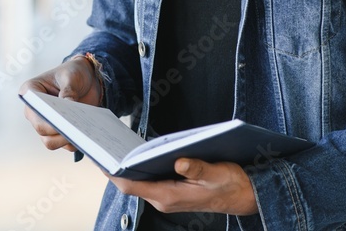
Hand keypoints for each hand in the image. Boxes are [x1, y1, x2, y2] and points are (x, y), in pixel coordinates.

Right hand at [19, 57, 102, 151]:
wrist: (88, 78)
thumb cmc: (74, 72)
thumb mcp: (71, 76)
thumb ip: (69, 91)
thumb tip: (68, 109)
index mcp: (31, 91)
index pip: (33, 109)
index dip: (45, 118)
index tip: (62, 120)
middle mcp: (35, 110)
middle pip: (42, 130)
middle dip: (59, 131)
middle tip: (77, 129)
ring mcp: (47, 123)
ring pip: (51, 141)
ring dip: (67, 139)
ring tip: (83, 132)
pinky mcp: (60, 131)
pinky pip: (65, 144)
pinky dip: (76, 141)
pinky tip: (87, 134)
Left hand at [108, 158, 257, 216]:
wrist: (243, 196)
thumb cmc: (231, 184)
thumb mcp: (217, 173)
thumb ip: (197, 167)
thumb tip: (179, 161)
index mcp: (170, 196)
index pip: (133, 186)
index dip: (114, 173)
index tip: (101, 160)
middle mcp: (164, 199)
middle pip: (131, 185)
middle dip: (116, 168)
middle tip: (102, 147)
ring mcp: (167, 197)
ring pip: (139, 183)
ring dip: (127, 168)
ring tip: (114, 147)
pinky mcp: (172, 192)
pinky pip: (149, 181)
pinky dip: (140, 168)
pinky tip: (137, 154)